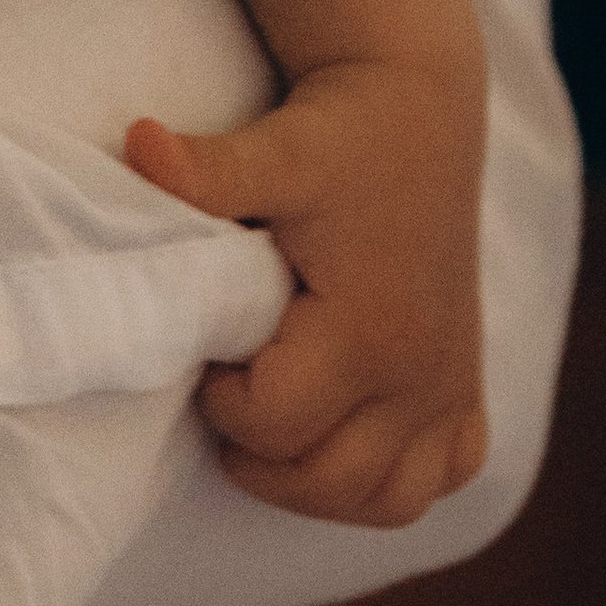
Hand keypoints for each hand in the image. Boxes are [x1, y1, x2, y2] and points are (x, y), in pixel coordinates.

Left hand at [124, 52, 488, 525]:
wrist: (417, 106)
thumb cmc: (340, 133)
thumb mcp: (274, 149)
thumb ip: (206, 168)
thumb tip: (136, 143)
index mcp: (370, 332)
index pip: (277, 424)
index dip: (223, 399)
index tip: (213, 349)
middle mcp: (423, 374)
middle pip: (329, 482)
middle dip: (261, 454)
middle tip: (231, 389)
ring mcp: (452, 385)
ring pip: (390, 500)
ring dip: (320, 486)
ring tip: (274, 426)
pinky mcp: (469, 384)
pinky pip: (445, 475)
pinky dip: (393, 477)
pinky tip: (346, 434)